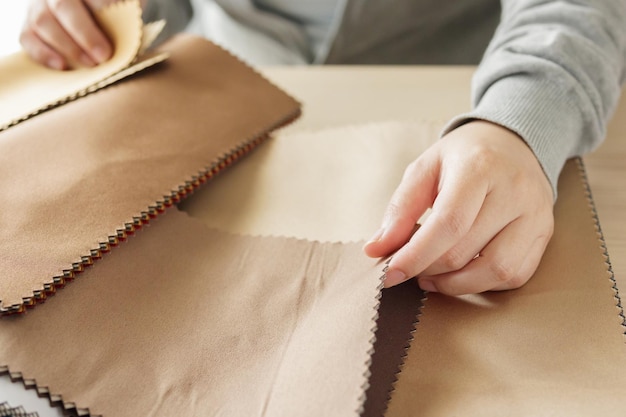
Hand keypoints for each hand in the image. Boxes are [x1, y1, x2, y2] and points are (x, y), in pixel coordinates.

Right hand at [20, 0, 129, 69]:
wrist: (90, 20)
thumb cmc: (112, 15)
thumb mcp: (123, 10)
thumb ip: (125, 15)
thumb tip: (136, 37)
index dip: (102, 6)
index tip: (113, 23)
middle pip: (62, 5)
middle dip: (84, 33)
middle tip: (104, 56)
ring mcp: (37, 5)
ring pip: (41, 21)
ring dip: (67, 46)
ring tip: (91, 64)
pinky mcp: (28, 24)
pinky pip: (27, 37)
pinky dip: (43, 53)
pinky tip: (62, 66)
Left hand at [363, 120, 554, 294]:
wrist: (513, 143)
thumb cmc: (463, 157)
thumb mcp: (424, 168)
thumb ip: (400, 208)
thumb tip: (377, 249)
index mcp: (479, 168)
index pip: (448, 223)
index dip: (416, 255)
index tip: (390, 274)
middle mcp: (514, 191)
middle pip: (466, 250)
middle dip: (428, 269)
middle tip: (408, 268)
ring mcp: (536, 215)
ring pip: (496, 271)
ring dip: (456, 284)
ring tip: (431, 276)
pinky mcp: (545, 234)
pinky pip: (515, 275)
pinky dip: (483, 284)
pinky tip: (461, 273)